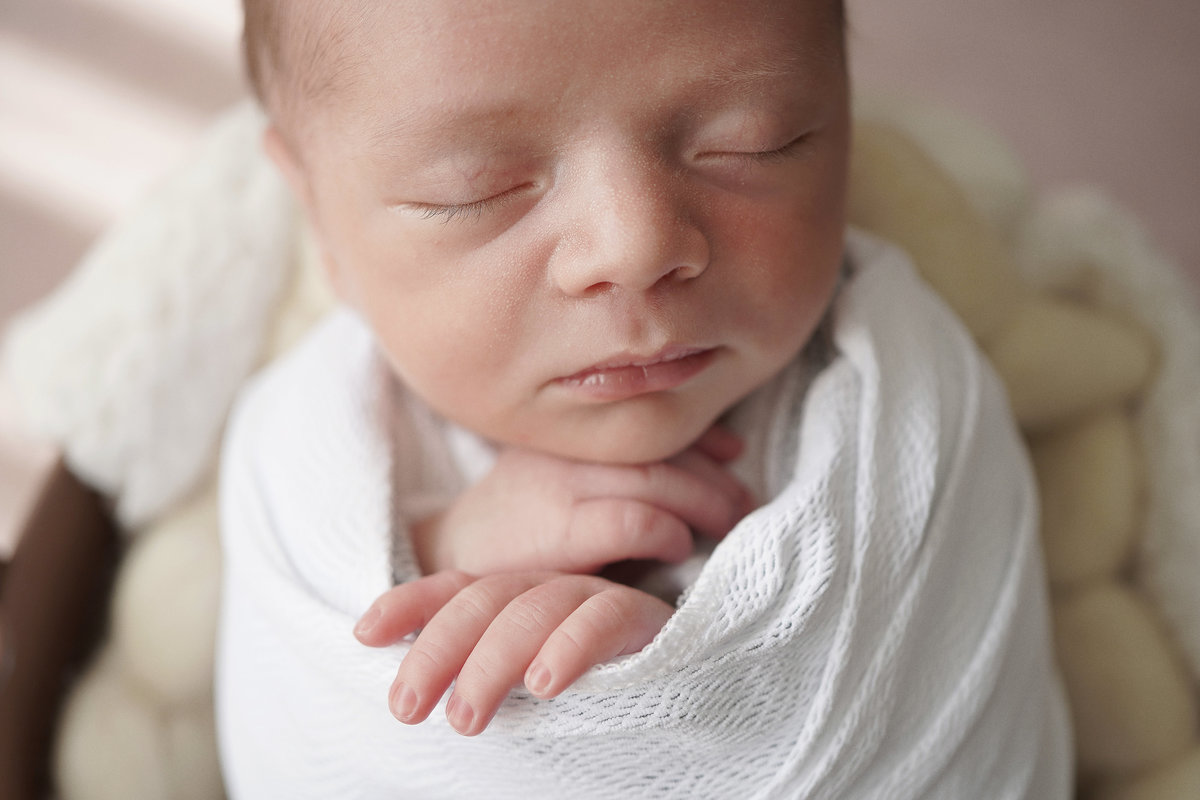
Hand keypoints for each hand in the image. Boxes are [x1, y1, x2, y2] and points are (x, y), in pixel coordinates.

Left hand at [354, 570, 673, 735]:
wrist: (684, 676)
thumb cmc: (595, 685)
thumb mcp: (524, 677)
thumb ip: (482, 672)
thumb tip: (410, 698)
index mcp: (515, 597)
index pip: (455, 590)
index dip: (409, 605)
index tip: (366, 635)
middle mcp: (548, 588)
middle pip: (483, 600)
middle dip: (438, 651)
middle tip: (408, 708)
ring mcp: (594, 595)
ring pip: (532, 609)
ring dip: (492, 662)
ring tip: (465, 719)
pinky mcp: (642, 616)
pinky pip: (603, 618)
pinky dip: (570, 646)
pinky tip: (546, 683)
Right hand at [411, 425, 754, 574]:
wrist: (444, 565)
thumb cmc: (516, 532)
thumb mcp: (563, 484)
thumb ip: (620, 471)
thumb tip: (715, 461)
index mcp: (565, 432)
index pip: (644, 419)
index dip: (698, 436)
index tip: (732, 453)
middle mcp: (562, 449)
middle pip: (657, 447)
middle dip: (712, 474)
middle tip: (744, 502)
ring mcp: (557, 486)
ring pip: (653, 478)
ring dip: (704, 501)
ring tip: (729, 524)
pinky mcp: (555, 531)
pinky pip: (631, 519)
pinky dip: (666, 531)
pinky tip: (678, 546)